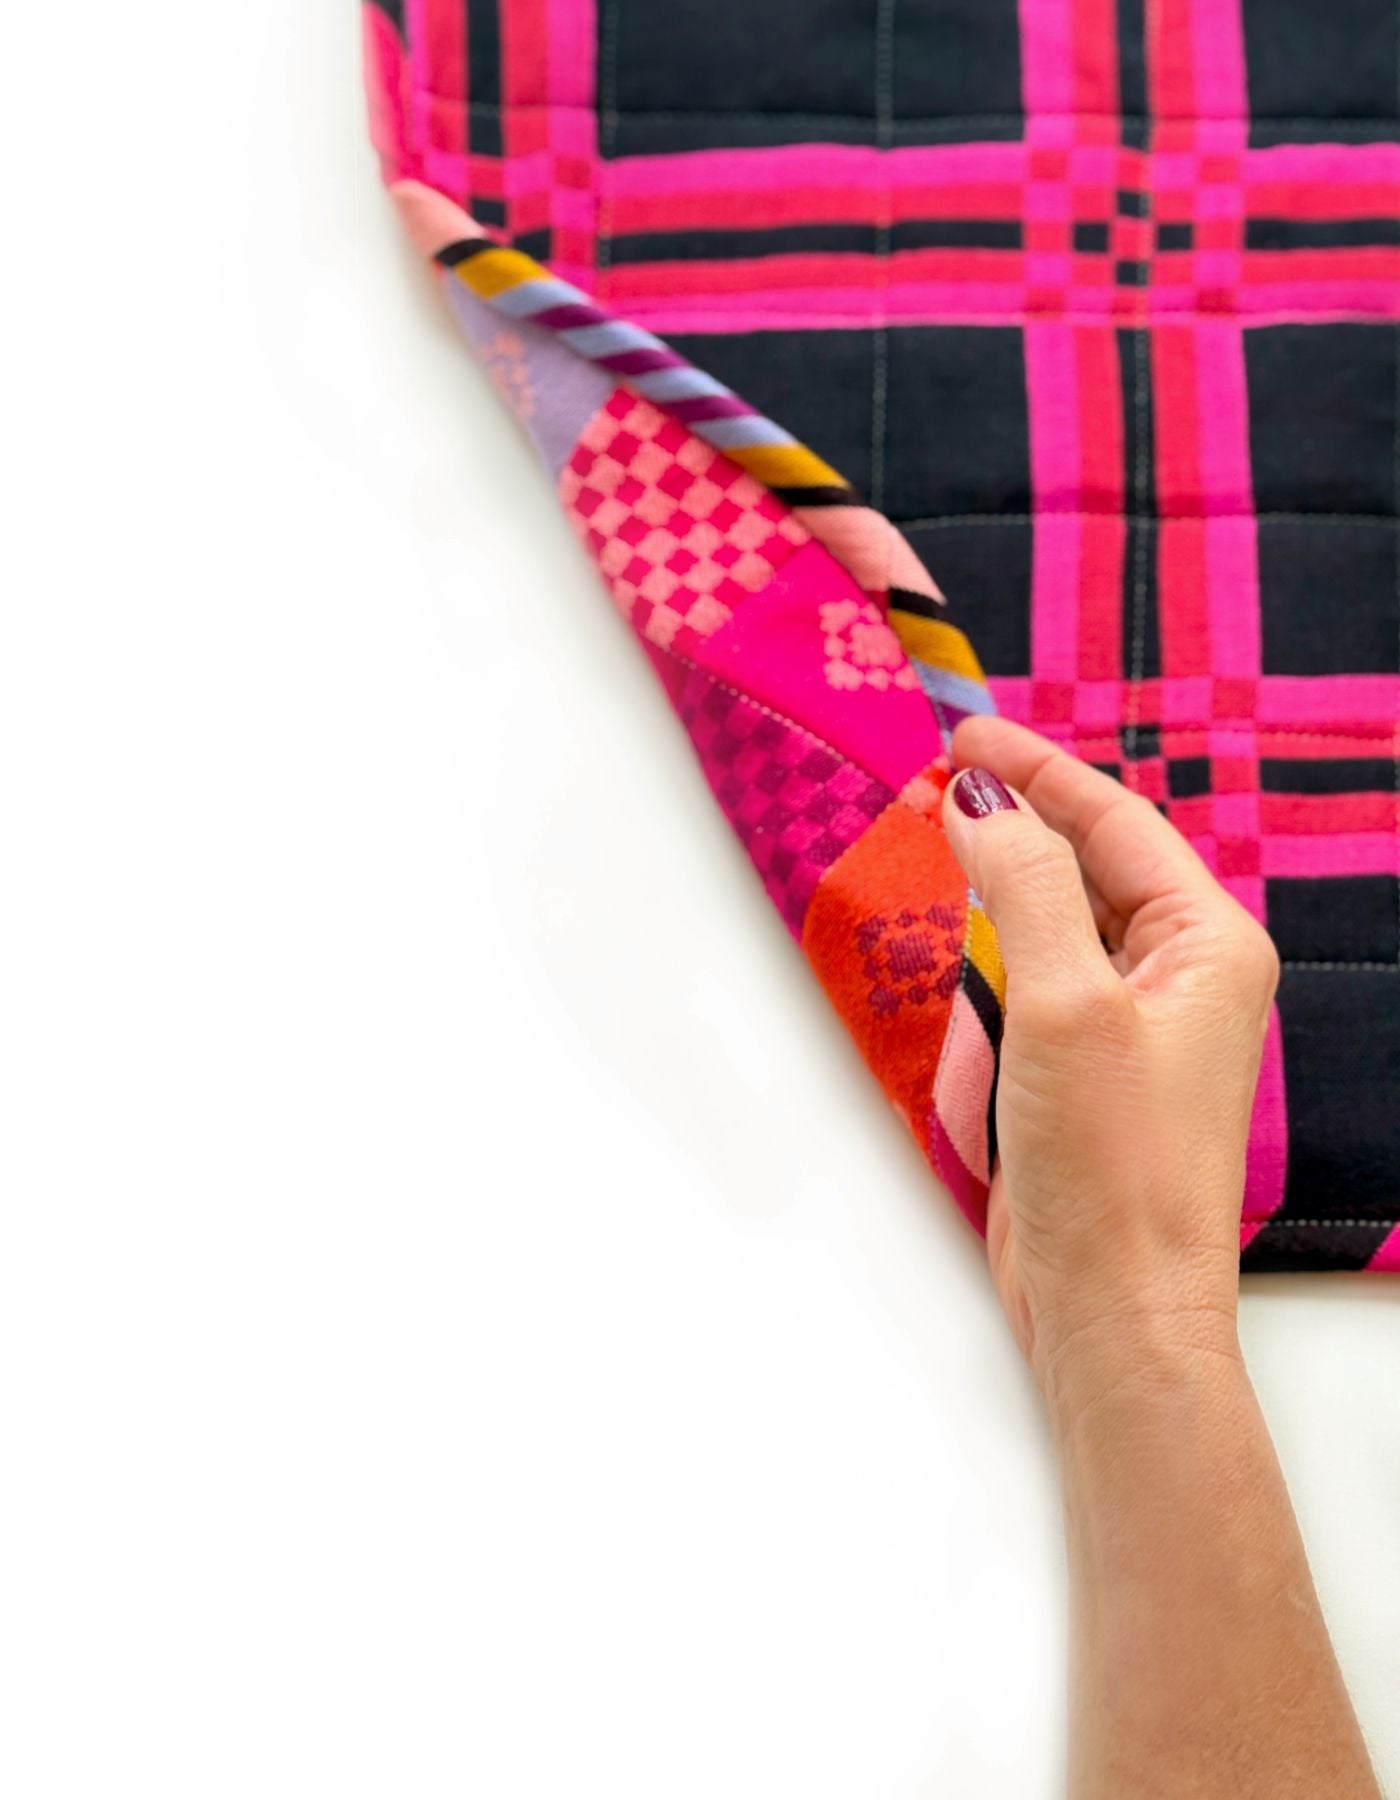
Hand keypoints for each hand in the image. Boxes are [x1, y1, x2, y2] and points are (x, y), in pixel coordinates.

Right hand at [941, 716, 1279, 1422]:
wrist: (1115, 1310)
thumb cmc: (1111, 1166)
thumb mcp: (1065, 1005)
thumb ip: (1026, 888)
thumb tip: (985, 803)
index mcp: (1208, 945)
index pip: (1118, 823)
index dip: (1038, 771)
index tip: (963, 736)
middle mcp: (1182, 976)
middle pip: (1094, 862)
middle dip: (1020, 816)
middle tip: (940, 776)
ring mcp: (1136, 1026)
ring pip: (1062, 919)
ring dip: (1003, 879)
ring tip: (942, 835)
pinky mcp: (1089, 1072)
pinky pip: (1040, 979)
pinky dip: (994, 948)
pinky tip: (956, 934)